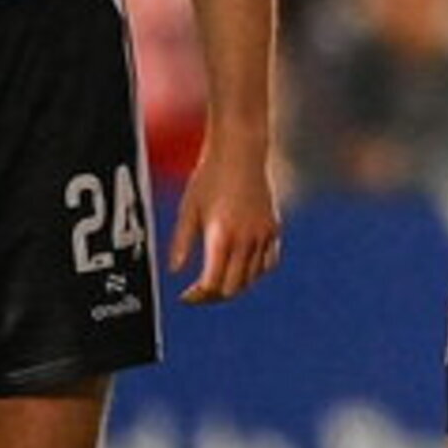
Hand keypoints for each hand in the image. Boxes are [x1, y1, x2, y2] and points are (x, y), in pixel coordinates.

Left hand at [170, 154, 281, 302]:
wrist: (240, 151)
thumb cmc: (209, 177)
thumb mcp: (188, 209)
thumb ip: (181, 243)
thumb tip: (174, 271)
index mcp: (221, 236)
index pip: (212, 283)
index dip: (197, 296)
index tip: (185, 296)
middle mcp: (246, 240)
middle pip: (232, 287)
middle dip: (213, 296)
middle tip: (198, 293)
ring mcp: (263, 235)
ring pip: (252, 279)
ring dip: (233, 286)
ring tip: (217, 282)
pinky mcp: (273, 229)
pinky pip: (269, 263)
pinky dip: (255, 273)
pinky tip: (241, 269)